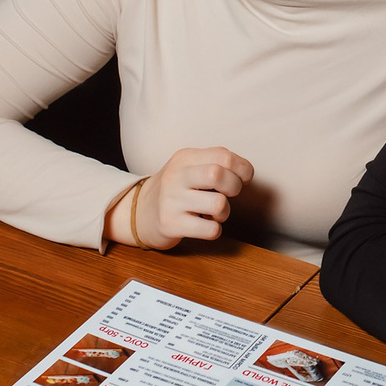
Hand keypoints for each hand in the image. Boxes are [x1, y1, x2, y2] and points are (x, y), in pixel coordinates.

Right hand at [108, 147, 253, 249]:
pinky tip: (204, 225)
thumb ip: (217, 163)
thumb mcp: (190, 167)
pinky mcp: (170, 224)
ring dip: (224, 212)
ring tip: (213, 213)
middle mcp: (175, 176)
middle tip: (228, 194)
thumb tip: (246, 173)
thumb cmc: (177, 190)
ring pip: (219, 205)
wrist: (139, 212)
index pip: (224, 155)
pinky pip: (211, 229)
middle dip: (235, 187)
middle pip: (218, 175)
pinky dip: (215, 229)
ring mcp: (171, 201)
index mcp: (184, 158)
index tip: (242, 179)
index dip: (242, 169)